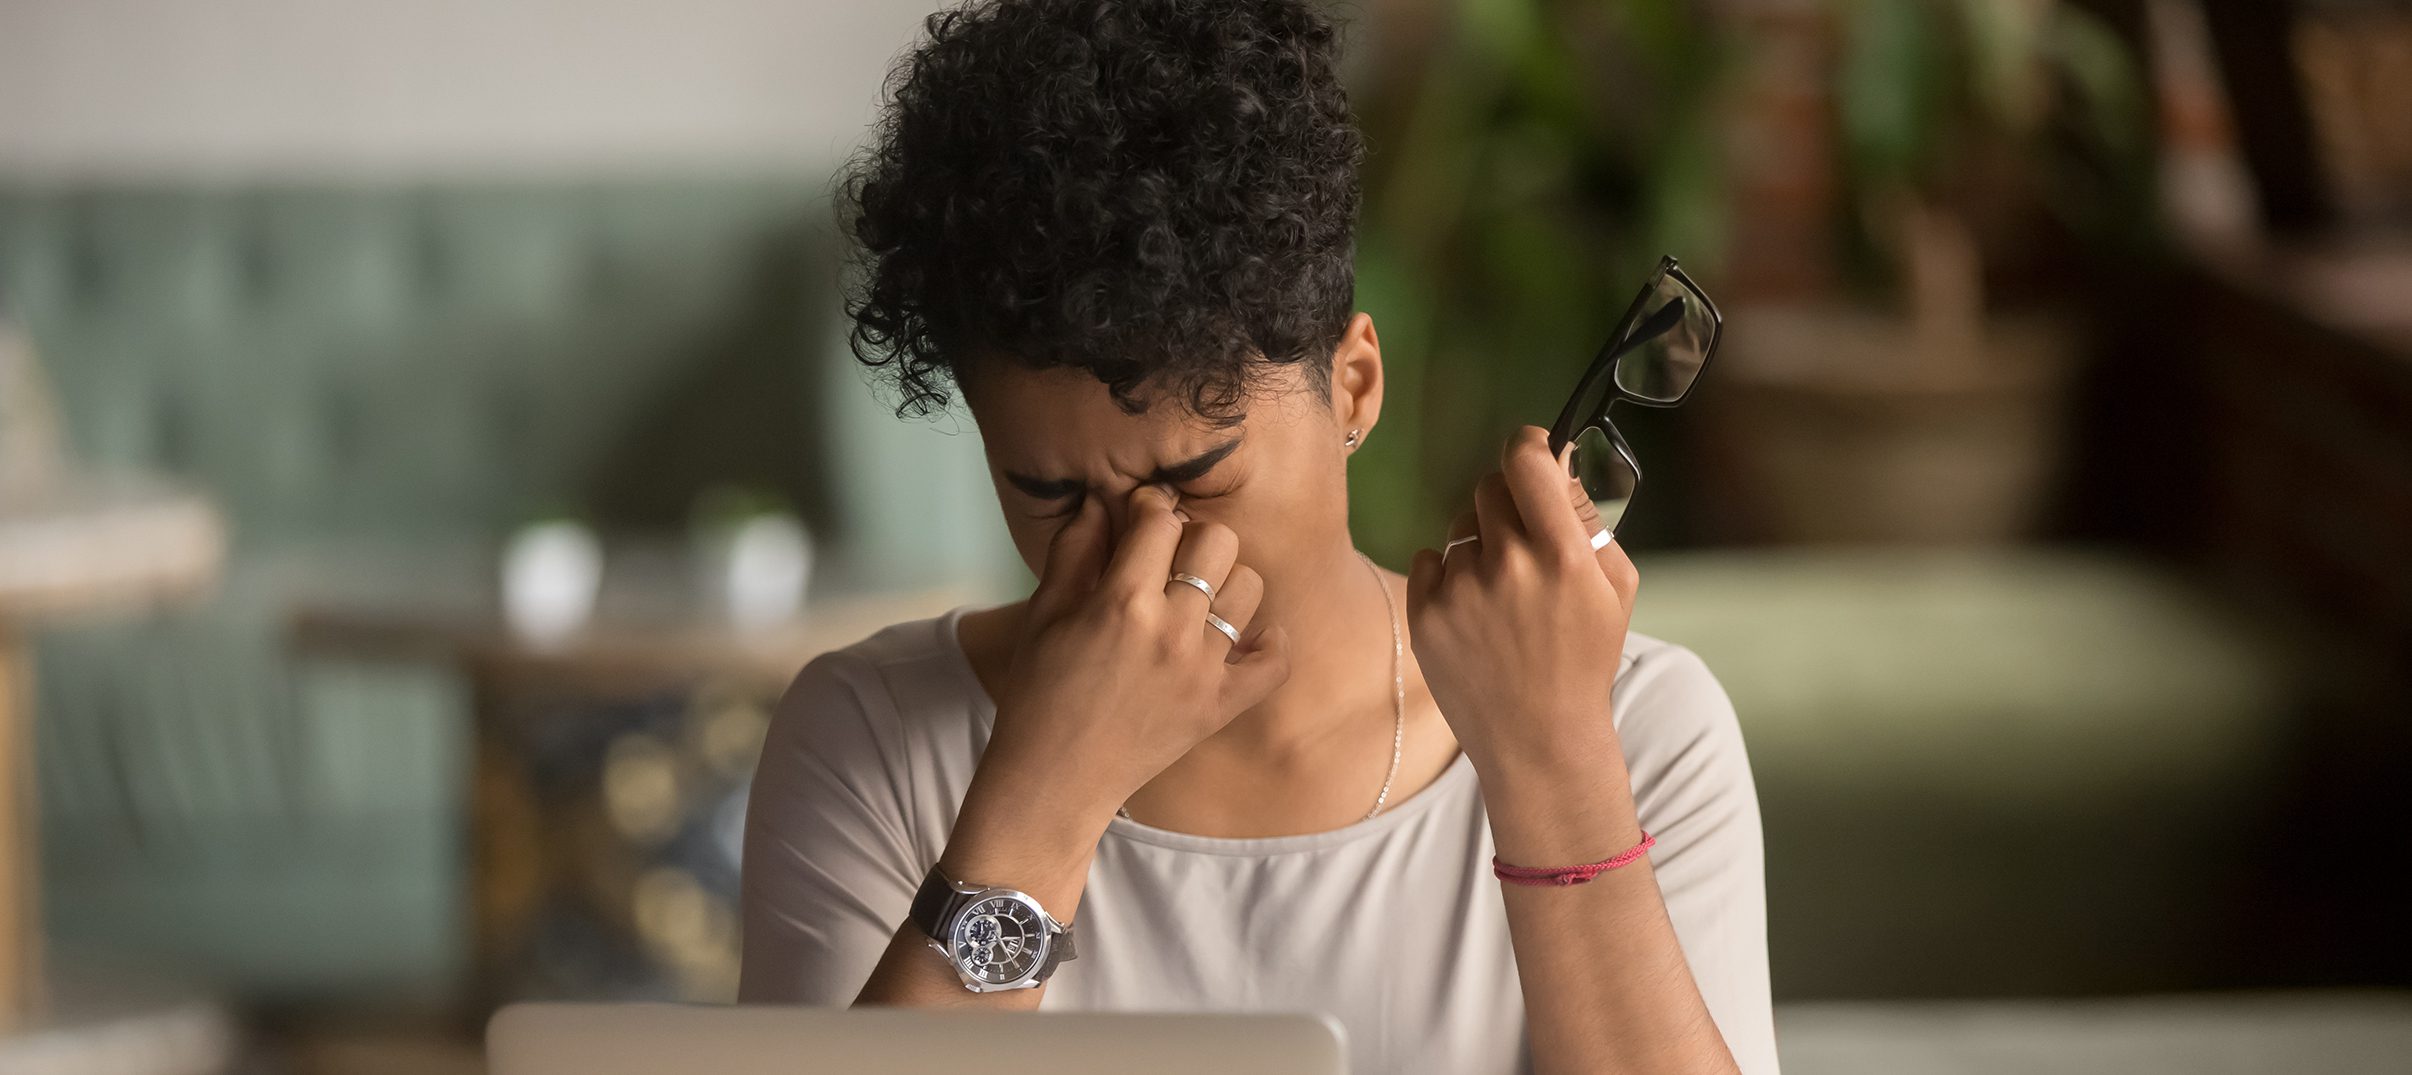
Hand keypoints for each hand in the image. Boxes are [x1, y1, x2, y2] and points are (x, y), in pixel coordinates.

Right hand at [981, 484, 1293, 820]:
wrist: (1055, 779)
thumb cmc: (1039, 692)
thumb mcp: (1044, 613)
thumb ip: (1074, 549)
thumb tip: (1102, 499)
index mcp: (1121, 602)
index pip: (1160, 519)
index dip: (1149, 507)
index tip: (1140, 518)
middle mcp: (1171, 631)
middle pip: (1217, 541)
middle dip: (1192, 538)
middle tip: (1168, 560)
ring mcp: (1203, 670)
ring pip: (1249, 587)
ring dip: (1224, 583)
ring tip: (1196, 599)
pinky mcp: (1221, 706)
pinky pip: (1274, 662)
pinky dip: (1268, 644)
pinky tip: (1244, 637)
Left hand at [1406, 425, 1638, 778]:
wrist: (1538, 738)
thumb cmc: (1585, 660)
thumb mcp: (1616, 588)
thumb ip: (1588, 521)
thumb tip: (1556, 465)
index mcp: (1561, 556)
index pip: (1526, 461)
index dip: (1528, 448)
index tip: (1532, 456)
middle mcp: (1507, 566)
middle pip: (1489, 487)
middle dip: (1508, 503)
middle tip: (1524, 541)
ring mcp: (1460, 591)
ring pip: (1460, 528)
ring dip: (1480, 545)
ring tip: (1502, 593)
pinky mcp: (1425, 614)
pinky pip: (1430, 560)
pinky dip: (1448, 576)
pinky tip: (1474, 612)